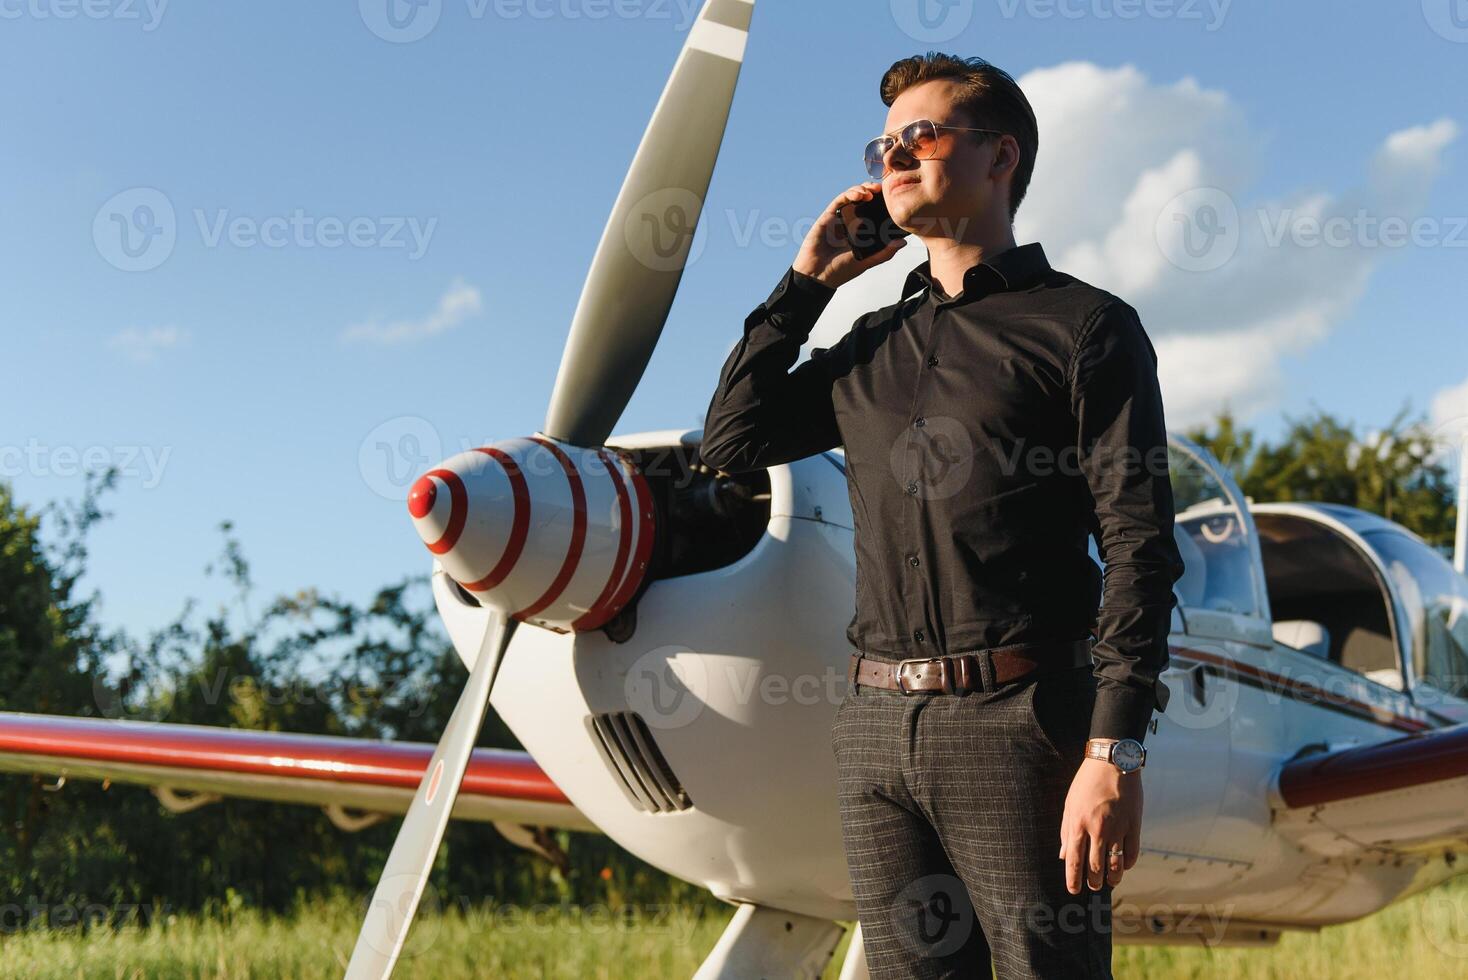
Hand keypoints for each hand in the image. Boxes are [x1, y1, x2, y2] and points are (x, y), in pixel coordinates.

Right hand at [792, 181, 907, 289]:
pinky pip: (839, 200)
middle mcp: (851, 222)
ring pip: (852, 196)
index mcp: (861, 231)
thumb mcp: (867, 262)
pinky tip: (860, 194)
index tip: (892, 197)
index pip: (873, 211)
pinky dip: (849, 194)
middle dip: (873, 190)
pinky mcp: (828, 216)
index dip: (882, 202)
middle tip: (883, 189)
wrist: (818, 276)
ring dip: (862, 189)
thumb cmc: (840, 271)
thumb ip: (884, 253)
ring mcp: (839, 218)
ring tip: (872, 191)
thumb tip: (903, 242)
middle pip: (863, 200)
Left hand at [1059, 757, 1142, 893]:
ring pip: (1116, 865)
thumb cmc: (1087, 783)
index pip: (1074, 861)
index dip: (1073, 879)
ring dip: (1113, 878)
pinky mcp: (1134, 825)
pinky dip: (1127, 864)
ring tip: (1110, 883)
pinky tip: (1123, 867)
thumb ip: (1066, 831)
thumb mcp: (1070, 804)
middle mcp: (1098, 829)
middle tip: (1093, 887)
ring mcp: (1118, 828)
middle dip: (1093, 882)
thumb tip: (1064, 855)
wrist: (1112, 763)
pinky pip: (1132, 852)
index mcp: (1078, 824)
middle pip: (1095, 867)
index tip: (1073, 891)